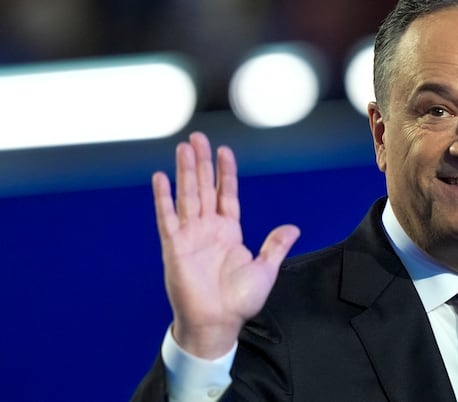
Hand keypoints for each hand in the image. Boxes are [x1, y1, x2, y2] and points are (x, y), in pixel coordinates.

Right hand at [152, 132, 299, 358]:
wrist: (218, 323)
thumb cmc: (239, 302)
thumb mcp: (266, 269)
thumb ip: (276, 245)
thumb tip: (293, 228)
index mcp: (229, 232)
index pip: (226, 194)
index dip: (225, 173)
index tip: (224, 151)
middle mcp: (208, 229)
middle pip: (203, 188)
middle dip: (201, 163)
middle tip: (198, 138)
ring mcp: (190, 236)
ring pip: (187, 195)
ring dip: (184, 172)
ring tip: (184, 148)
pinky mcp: (174, 246)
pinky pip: (167, 217)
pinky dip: (163, 198)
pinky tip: (161, 178)